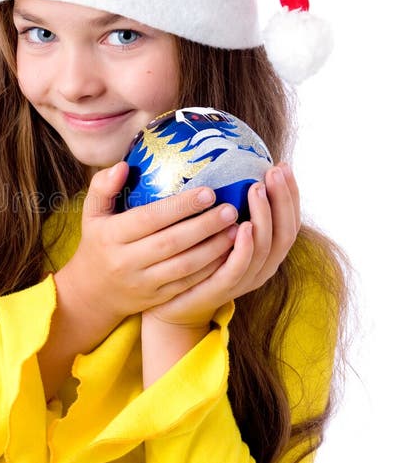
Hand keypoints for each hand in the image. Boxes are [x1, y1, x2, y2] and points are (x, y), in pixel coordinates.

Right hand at [53, 161, 241, 331]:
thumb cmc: (98, 243)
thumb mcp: (92, 214)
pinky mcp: (157, 299)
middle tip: (230, 209)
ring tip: (236, 230)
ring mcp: (143, 283)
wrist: (92, 294)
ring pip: (184, 267)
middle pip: (171, 243)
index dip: (179, 206)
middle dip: (204, 226)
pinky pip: (188, 284)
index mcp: (111, 236)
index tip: (208, 192)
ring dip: (213, 249)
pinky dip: (210, 269)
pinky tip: (228, 253)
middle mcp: (126, 261)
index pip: (149, 219)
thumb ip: (103, 187)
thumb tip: (123, 166)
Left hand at [143, 163, 300, 332]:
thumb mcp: (212, 230)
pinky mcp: (224, 289)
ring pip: (268, 246)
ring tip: (257, 189)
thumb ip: (223, 205)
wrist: (170, 304)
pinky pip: (241, 266)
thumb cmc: (192, 260)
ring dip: (265, 215)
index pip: (289, 220)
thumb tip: (218, 158)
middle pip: (286, 231)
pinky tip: (243, 225)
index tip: (283, 165)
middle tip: (274, 171)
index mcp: (264, 251)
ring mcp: (245, 279)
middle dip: (284, 199)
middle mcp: (262, 265)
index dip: (291, 193)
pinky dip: (246, 246)